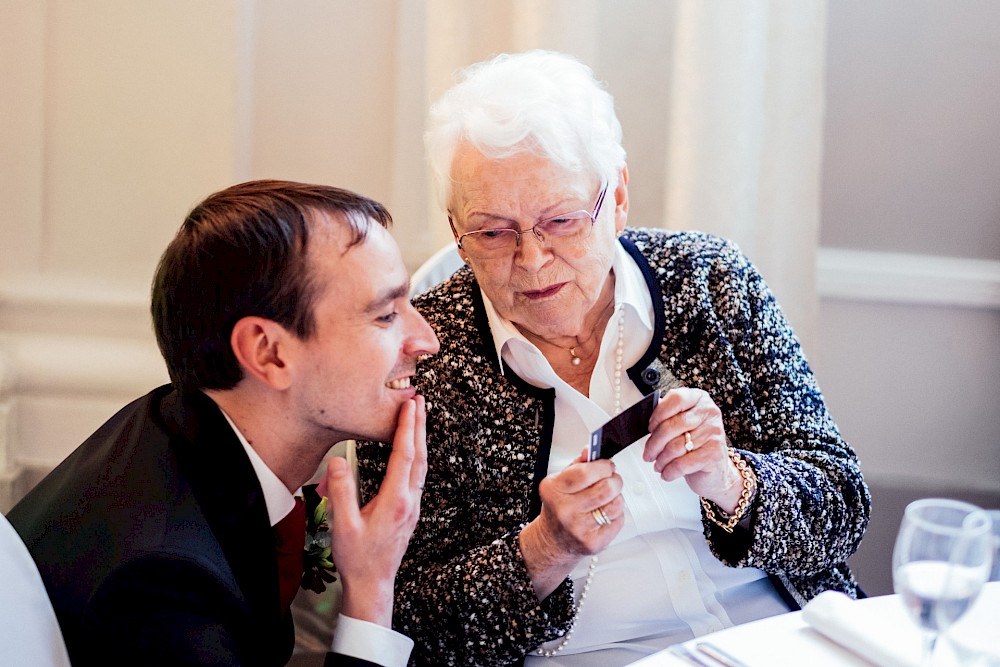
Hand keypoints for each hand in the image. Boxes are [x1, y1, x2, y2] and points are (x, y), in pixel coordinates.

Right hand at [325, 395, 426, 625]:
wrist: (373, 585)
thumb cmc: (357, 558)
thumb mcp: (343, 525)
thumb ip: (341, 492)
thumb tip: (339, 461)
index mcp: (395, 501)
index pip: (403, 455)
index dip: (406, 428)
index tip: (409, 406)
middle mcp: (409, 501)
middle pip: (419, 456)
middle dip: (419, 426)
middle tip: (420, 401)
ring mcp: (412, 507)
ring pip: (421, 466)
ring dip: (420, 440)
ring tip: (418, 419)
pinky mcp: (410, 512)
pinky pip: (418, 476)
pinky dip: (417, 456)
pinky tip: (412, 452)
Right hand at [519, 450, 622, 598]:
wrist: (554, 539)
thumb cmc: (559, 506)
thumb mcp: (561, 481)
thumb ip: (578, 464)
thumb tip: (590, 449)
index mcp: (554, 490)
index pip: (585, 473)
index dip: (602, 466)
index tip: (607, 465)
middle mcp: (564, 510)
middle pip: (606, 488)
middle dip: (615, 480)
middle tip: (611, 480)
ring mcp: (579, 528)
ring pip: (616, 504)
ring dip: (617, 497)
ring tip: (608, 498)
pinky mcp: (593, 542)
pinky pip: (618, 521)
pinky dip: (616, 514)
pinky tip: (605, 513)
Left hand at [644, 388, 742, 513]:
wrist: (715, 470)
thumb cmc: (695, 445)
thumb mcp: (682, 426)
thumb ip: (667, 417)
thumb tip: (644, 417)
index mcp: (699, 399)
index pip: (675, 399)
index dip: (658, 414)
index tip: (650, 427)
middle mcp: (709, 413)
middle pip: (671, 426)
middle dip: (654, 443)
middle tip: (648, 453)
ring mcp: (713, 433)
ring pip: (675, 447)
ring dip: (661, 460)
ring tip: (658, 464)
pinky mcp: (713, 454)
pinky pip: (682, 464)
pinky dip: (670, 471)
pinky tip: (667, 473)